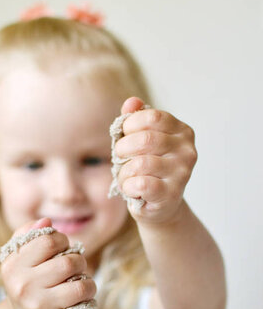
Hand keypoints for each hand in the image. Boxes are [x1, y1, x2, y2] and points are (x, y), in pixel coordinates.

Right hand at [0, 218, 96, 308]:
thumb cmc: (27, 280)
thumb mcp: (20, 256)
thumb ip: (29, 234)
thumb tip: (46, 221)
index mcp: (13, 266)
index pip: (49, 241)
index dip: (62, 241)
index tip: (62, 248)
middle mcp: (23, 287)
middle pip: (69, 263)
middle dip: (79, 262)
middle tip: (76, 267)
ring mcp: (39, 308)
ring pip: (81, 287)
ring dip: (89, 284)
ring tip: (82, 284)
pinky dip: (90, 305)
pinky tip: (83, 303)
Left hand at [115, 97, 196, 224]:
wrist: (159, 206)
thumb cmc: (148, 170)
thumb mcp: (140, 141)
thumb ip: (135, 120)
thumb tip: (131, 102)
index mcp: (182, 132)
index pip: (152, 117)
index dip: (130, 126)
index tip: (124, 136)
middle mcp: (187, 151)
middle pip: (145, 140)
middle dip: (123, 149)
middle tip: (120, 158)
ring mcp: (182, 173)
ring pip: (140, 164)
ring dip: (124, 171)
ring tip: (126, 177)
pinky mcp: (172, 194)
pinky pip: (141, 184)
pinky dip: (128, 186)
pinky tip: (131, 188)